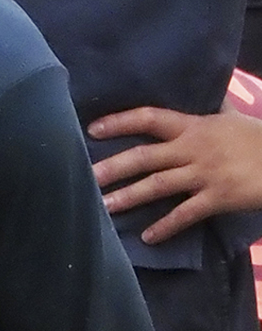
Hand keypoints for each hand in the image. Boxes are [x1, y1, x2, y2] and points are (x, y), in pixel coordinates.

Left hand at [89, 105, 261, 244]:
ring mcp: (204, 174)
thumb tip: (207, 92)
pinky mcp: (217, 198)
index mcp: (195, 126)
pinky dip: (166, 226)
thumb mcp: (232, 117)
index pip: (151, 118)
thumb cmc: (257, 138)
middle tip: (86, 177)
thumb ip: (213, 109)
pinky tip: (148, 237)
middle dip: (113, 167)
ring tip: (104, 207)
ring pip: (158, 185)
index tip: (93, 129)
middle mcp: (194, 148)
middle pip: (145, 156)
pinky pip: (185, 214)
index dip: (121, 122)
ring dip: (129, 197)